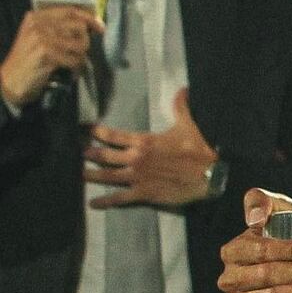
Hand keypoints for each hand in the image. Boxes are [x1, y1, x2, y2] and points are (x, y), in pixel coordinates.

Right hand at [1, 5, 101, 107]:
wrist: (10, 82)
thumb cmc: (28, 62)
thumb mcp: (38, 39)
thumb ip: (58, 29)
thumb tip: (90, 26)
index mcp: (36, 17)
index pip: (69, 11)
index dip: (88, 18)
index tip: (100, 28)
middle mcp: (38, 24)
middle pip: (79, 28)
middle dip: (84, 43)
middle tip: (77, 54)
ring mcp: (42, 38)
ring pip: (80, 45)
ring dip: (80, 58)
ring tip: (70, 65)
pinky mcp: (46, 54)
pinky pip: (75, 60)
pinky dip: (76, 69)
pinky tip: (68, 73)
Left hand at [84, 88, 217, 206]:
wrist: (211, 174)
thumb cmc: (200, 148)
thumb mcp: (190, 125)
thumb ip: (181, 107)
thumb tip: (182, 89)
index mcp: (144, 141)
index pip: (115, 136)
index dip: (99, 132)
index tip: (88, 130)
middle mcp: (136, 158)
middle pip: (106, 156)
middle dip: (91, 153)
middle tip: (81, 153)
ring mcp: (138, 177)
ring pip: (108, 176)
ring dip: (92, 175)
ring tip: (79, 173)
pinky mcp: (144, 193)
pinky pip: (120, 198)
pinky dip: (105, 201)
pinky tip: (93, 203)